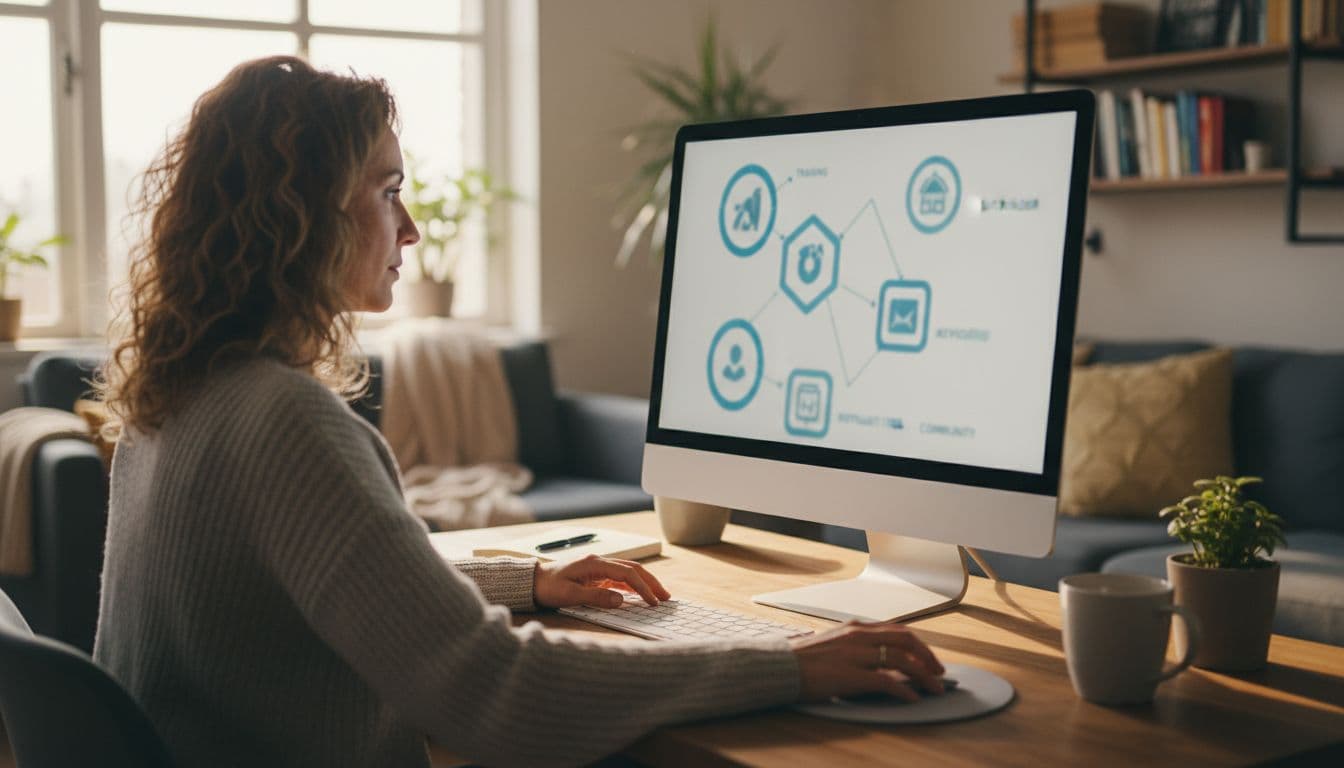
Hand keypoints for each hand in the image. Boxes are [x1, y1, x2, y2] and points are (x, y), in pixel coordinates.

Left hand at [533, 554, 671, 608]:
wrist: (533, 582)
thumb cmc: (549, 587)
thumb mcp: (570, 595)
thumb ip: (596, 597)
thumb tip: (621, 600)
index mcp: (595, 563)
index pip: (627, 574)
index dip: (643, 588)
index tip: (654, 602)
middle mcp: (600, 562)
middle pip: (633, 569)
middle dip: (651, 582)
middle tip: (666, 597)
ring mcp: (599, 568)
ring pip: (629, 572)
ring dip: (645, 583)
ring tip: (659, 596)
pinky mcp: (596, 575)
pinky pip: (620, 579)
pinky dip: (633, 586)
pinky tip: (640, 595)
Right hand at [789, 621, 945, 702]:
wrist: (779, 666)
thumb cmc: (803, 660)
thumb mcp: (834, 646)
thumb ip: (858, 649)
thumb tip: (883, 664)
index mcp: (855, 628)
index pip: (898, 631)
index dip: (919, 646)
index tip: (929, 659)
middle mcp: (858, 636)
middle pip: (906, 641)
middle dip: (928, 657)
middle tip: (939, 673)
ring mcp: (855, 654)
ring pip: (901, 659)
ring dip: (923, 675)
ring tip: (934, 688)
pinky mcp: (850, 674)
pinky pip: (886, 681)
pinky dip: (904, 690)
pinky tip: (912, 698)